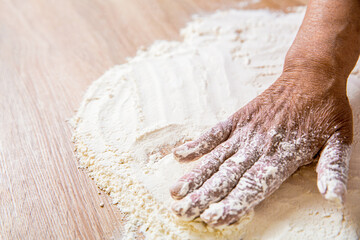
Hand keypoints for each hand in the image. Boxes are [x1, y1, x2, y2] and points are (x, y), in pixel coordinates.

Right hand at [169, 70, 352, 226]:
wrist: (312, 74)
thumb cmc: (326, 110)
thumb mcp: (339, 139)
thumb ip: (332, 169)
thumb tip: (333, 197)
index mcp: (283, 156)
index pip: (254, 185)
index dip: (233, 202)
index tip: (213, 216)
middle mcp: (259, 146)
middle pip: (228, 176)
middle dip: (204, 196)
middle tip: (183, 211)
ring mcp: (245, 131)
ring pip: (216, 158)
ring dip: (196, 176)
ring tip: (176, 192)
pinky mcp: (239, 118)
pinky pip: (215, 132)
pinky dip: (197, 143)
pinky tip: (180, 154)